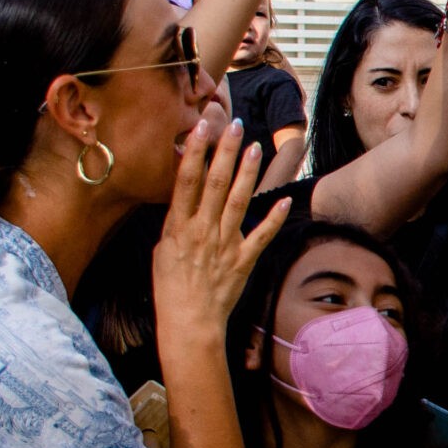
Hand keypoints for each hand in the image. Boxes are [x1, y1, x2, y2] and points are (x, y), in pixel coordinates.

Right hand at [152, 114, 289, 342]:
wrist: (188, 322)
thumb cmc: (171, 287)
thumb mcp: (163, 249)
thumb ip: (175, 221)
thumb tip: (183, 194)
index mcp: (179, 226)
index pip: (187, 180)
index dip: (196, 151)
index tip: (202, 126)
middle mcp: (202, 230)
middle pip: (215, 183)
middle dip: (225, 151)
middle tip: (234, 124)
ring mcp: (225, 245)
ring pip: (238, 201)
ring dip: (247, 173)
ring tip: (254, 147)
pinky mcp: (243, 260)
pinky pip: (261, 236)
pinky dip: (273, 218)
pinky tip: (284, 198)